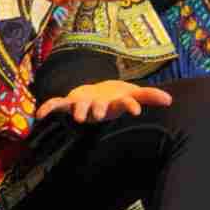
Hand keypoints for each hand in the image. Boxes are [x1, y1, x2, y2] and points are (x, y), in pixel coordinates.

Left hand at [34, 80, 172, 124]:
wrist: (95, 98)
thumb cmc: (115, 97)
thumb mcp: (132, 93)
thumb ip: (149, 96)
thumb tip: (170, 99)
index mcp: (115, 105)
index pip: (124, 105)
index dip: (129, 107)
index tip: (135, 111)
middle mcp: (98, 108)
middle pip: (99, 110)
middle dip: (98, 111)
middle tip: (99, 113)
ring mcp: (82, 106)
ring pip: (80, 109)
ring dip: (78, 111)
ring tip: (78, 115)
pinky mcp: (68, 102)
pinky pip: (56, 105)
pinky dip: (48, 108)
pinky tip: (40, 114)